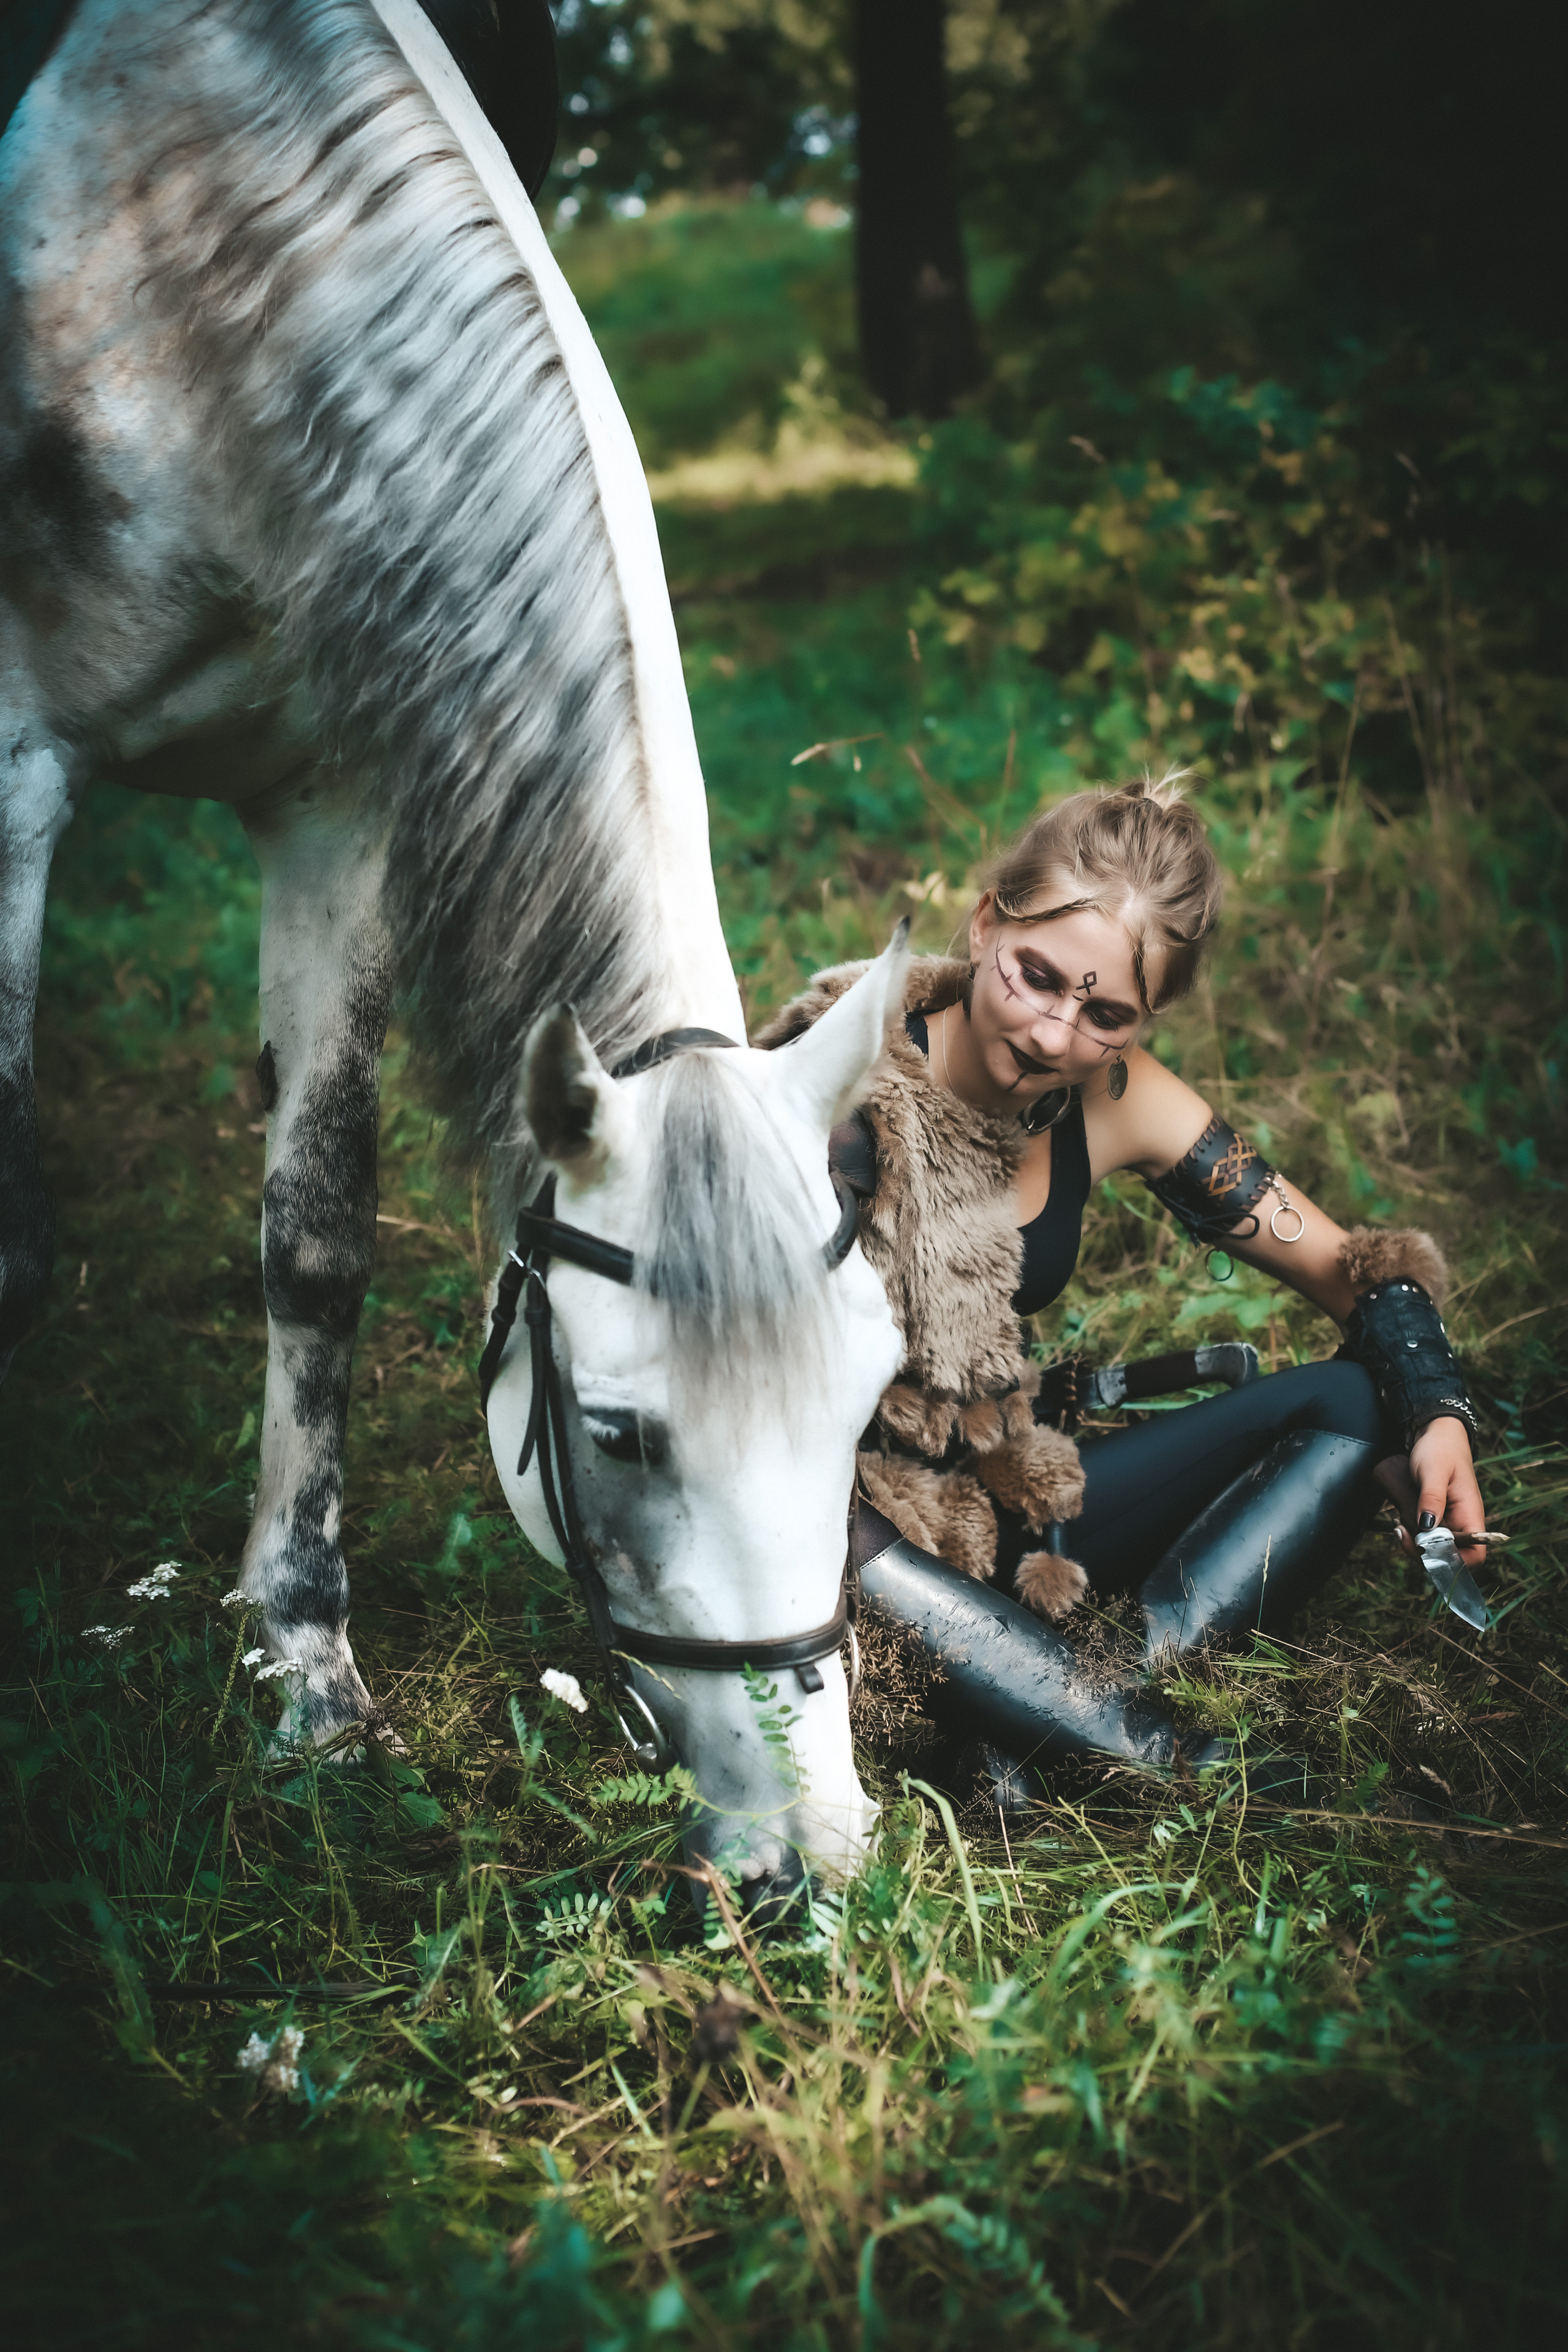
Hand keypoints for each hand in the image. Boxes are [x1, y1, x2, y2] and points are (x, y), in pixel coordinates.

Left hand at [1396, 1416, 1485, 1567]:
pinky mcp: (1434, 1516)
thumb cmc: (1440, 1449)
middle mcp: (1462, 1522)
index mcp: (1470, 1514)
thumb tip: (1428, 1527)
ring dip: (1414, 1542)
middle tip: (1401, 1532)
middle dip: (1424, 1552)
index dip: (1455, 1561)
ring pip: (1434, 1547)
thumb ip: (1432, 1498)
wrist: (1435, 1434)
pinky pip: (1425, 1535)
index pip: (1475, 1553)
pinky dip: (1412, 1533)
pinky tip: (1400, 1520)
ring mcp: (1448, 1521)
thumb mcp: (1434, 1471)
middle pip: (1450, 1556)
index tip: (1426, 1548)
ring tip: (1398, 1524)